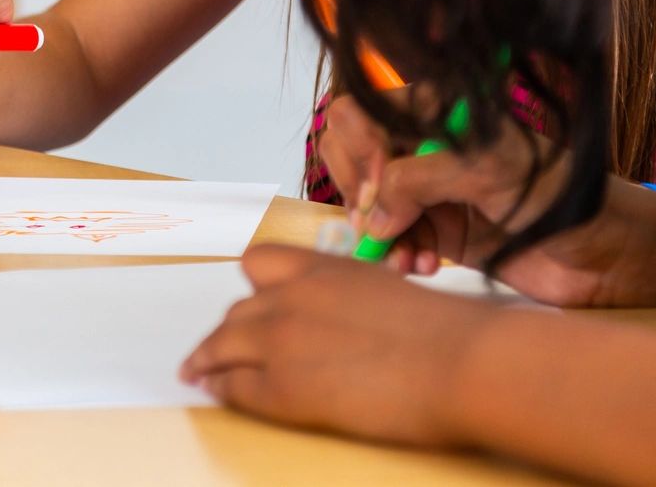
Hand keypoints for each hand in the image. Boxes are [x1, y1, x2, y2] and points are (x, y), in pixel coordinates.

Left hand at [181, 245, 491, 447]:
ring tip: (196, 370)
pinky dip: (222, 390)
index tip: (247, 304)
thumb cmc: (445, 330)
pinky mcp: (282, 389)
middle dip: (230, 329)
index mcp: (320, 267)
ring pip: (222, 345)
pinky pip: (235, 388)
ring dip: (208, 358)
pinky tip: (215, 392)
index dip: (251, 289)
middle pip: (238, 310)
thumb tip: (347, 320)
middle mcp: (290, 296)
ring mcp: (280, 342)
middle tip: (220, 346)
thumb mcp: (387, 290)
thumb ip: (352, 297)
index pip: (258, 264)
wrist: (459, 361)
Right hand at [317, 91, 655, 307]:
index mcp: (438, 113)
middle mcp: (427, 147)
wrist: (608, 256)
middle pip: (353, 155)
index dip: (359, 146)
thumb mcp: (486, 172)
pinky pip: (393, 240)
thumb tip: (369, 214)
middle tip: (379, 221)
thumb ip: (418, 179)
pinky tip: (418, 266)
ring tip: (405, 258)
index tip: (379, 181)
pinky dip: (397, 255)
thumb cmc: (560, 196)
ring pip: (368, 205)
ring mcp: (431, 191)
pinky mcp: (440, 234)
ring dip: (379, 233)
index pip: (363, 111)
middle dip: (359, 192)